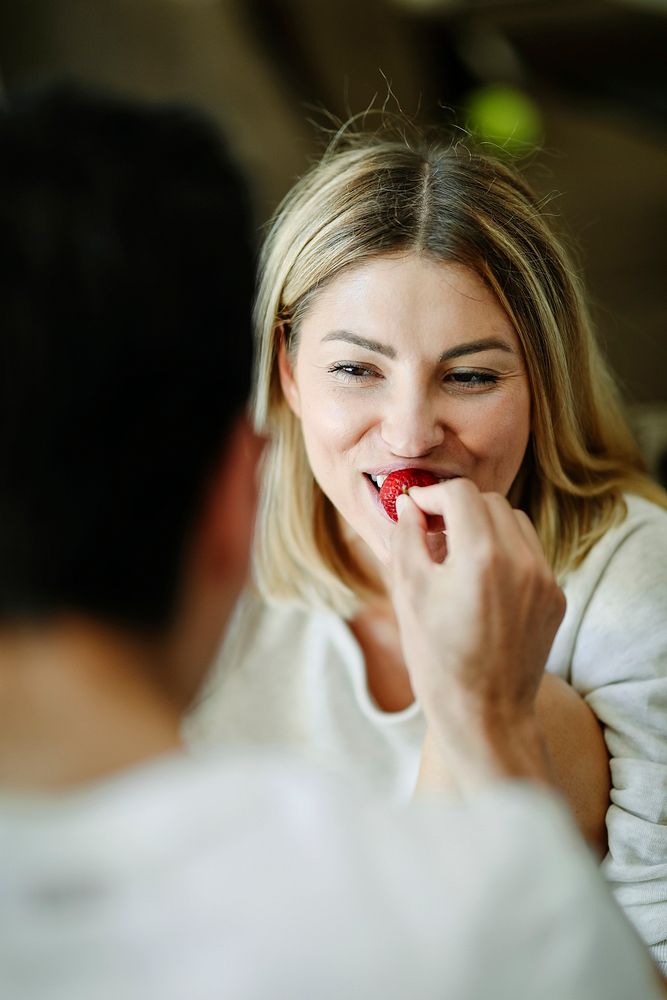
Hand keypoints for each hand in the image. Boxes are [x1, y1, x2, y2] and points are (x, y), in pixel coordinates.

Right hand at [390, 478, 565, 788]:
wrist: (484, 714)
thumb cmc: (438, 658)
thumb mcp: (408, 595)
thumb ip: (406, 539)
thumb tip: (409, 507)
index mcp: (482, 557)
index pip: (461, 494)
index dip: (432, 495)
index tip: (415, 510)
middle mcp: (522, 561)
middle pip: (490, 502)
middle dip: (458, 508)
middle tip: (431, 532)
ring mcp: (545, 579)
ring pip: (515, 522)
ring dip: (484, 526)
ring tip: (457, 555)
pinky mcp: (555, 597)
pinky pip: (530, 553)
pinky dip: (505, 552)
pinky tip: (481, 580)